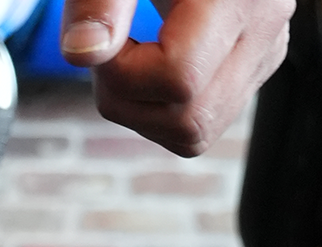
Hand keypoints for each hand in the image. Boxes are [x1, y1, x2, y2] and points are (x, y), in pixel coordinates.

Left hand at [57, 0, 294, 155]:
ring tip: (128, 54)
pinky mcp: (253, 66)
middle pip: (188, 119)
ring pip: (194, 132)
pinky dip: (158, 109)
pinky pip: (199, 122)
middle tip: (108, 51)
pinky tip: (148, 63)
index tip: (100, 41)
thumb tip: (83, 52)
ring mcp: (264, 50)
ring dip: (139, 110)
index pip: (179, 77)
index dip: (120, 74)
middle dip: (125, 100)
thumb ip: (100, 1)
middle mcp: (265, 24)